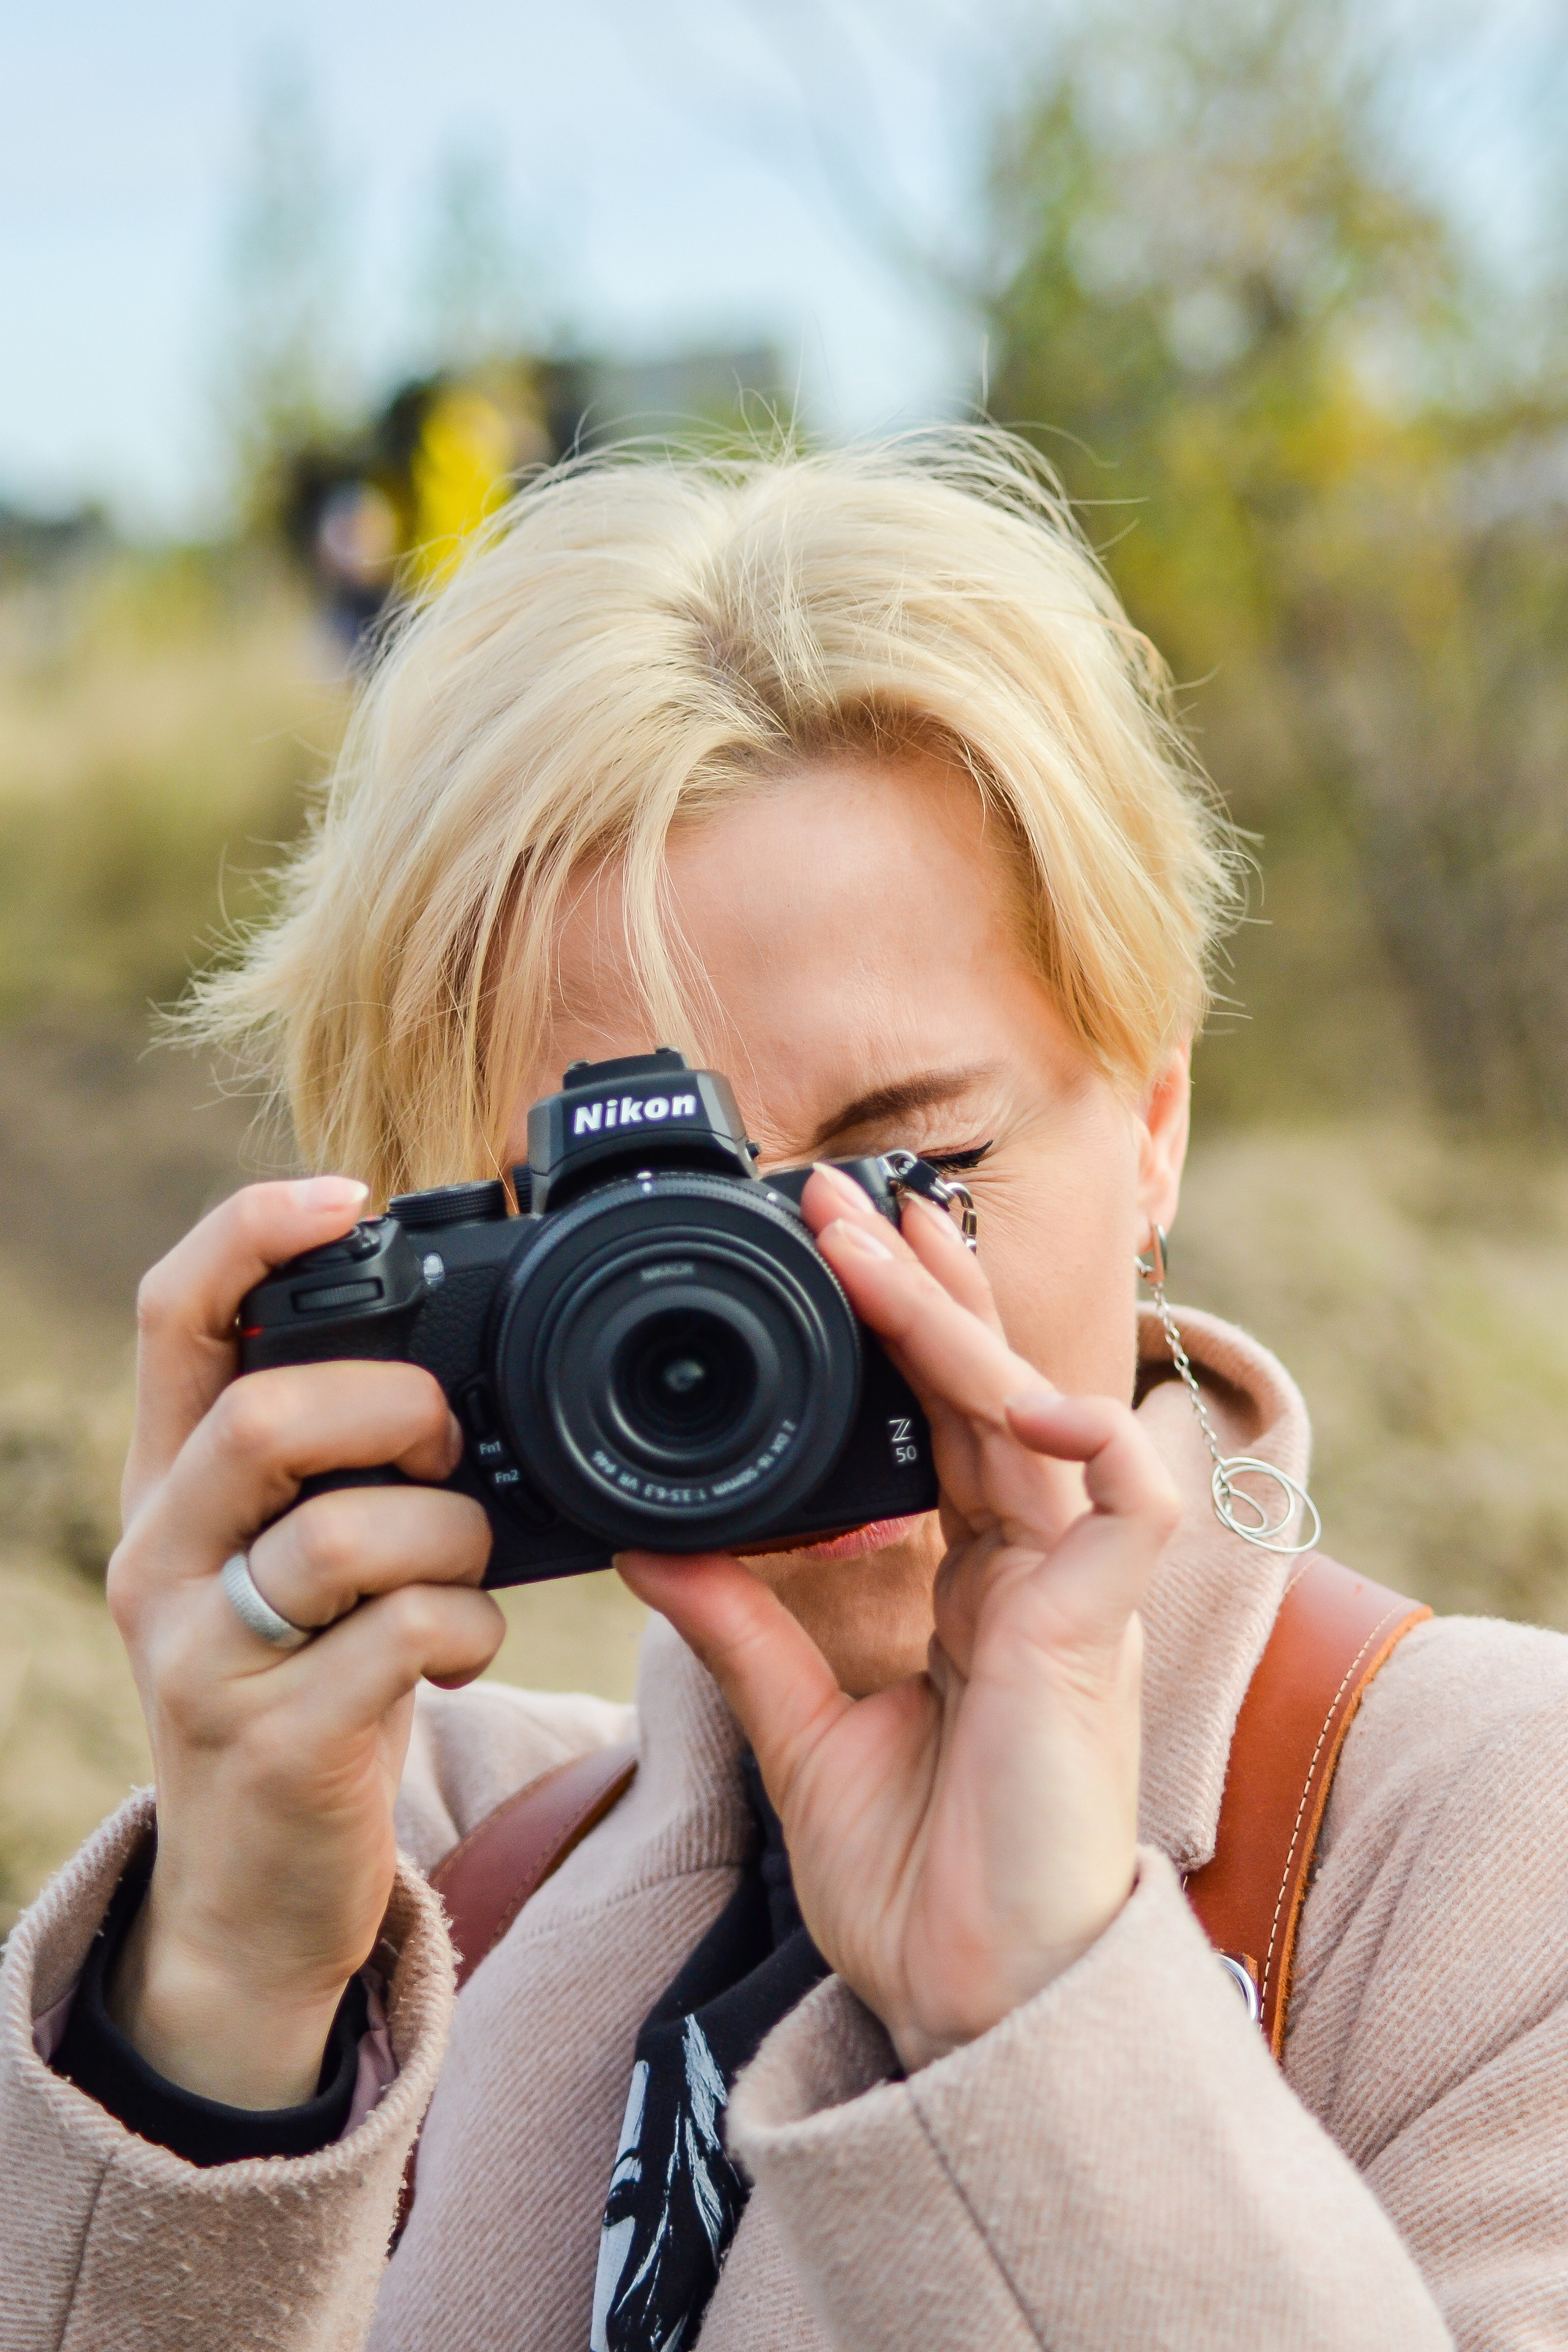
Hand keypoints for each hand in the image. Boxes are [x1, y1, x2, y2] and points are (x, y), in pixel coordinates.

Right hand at [105, 1179, 503, 2107]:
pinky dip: (467, 1629)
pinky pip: (403, 1637)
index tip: (348, 1197)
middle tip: (447, 1449)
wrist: (253, 1894)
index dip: (252, 1233)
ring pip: (345, 1533)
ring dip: (452, 1539)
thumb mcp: (285, 1558)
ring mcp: (200, 1656)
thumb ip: (332, 1463)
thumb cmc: (300, 1684)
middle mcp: (159, 1556)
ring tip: (464, 1573)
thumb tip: (453, 1362)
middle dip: (396, 1411)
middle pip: (266, 1416)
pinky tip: (459, 1652)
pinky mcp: (268, 1743)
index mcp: (168, 1485)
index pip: (177, 1317)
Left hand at [617, 1166, 1179, 2071]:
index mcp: (976, 1591)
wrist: (968, 2002)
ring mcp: (1076, 1596)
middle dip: (919, 1287)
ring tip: (885, 1240)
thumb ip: (737, 1625)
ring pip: (1037, 1418)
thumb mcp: (796, 1730)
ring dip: (963, 1326)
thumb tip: (654, 1539)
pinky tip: (1027, 1396)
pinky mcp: (1105, 1634)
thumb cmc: (913, 1884)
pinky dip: (1088, 1438)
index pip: (935, 1428)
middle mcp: (1031, 1575)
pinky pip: (1128, 1502)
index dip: (893, 1338)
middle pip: (979, 1396)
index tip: (823, 1261)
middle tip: (837, 1197)